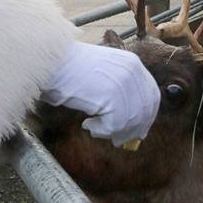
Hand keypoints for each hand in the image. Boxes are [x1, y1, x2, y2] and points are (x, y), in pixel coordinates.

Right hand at [40, 42, 160, 145]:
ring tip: (93, 126)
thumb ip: (120, 90)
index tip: (138, 131)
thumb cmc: (70, 70)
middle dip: (132, 129)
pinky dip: (100, 130)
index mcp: (132, 63)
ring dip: (112, 130)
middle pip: (144, 111)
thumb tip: (134, 124)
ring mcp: (122, 83)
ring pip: (130, 121)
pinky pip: (114, 126)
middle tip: (117, 140)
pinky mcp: (111, 97)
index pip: (151, 96)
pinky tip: (88, 123)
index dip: (146, 117)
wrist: (50, 62)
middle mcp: (132, 71)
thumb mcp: (103, 72)